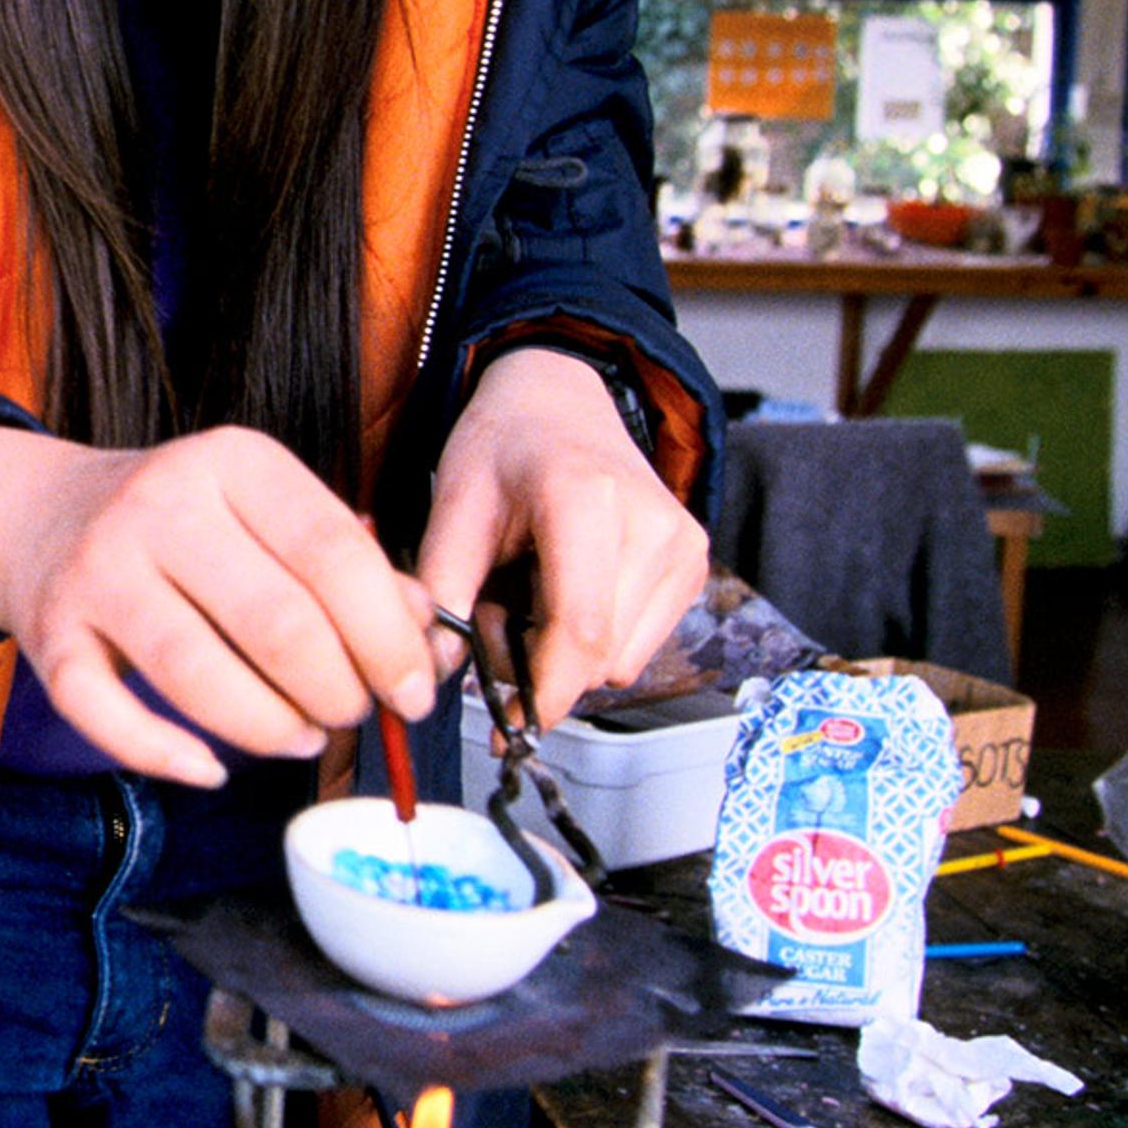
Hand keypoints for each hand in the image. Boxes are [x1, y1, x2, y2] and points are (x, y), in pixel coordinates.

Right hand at [0, 424, 436, 787]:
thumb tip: (426, 644)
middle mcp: (159, 505)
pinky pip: (107, 716)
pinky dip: (166, 755)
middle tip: (352, 714)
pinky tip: (210, 768)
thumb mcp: (265, 510)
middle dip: (337, 692)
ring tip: (299, 736)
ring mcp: (98, 570)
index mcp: (231, 461)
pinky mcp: (49, 635)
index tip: (416, 690)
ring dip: (269, 730)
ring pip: (198, 676)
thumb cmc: (181, 523)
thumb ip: (350, 567)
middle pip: (277, 623)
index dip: (389, 636)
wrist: (38, 512)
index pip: (333, 553)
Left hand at [416, 346, 706, 729]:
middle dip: (539, 665)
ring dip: (567, 656)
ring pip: (622, 663)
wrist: (562, 401)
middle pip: (599, 657)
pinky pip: (640, 647)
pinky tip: (568, 592)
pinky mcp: (694, 567)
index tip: (508, 726)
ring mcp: (683, 546)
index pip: (580, 628)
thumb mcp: (454, 504)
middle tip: (493, 615)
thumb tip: (433, 669)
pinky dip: (596, 641)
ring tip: (531, 595)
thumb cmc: (506, 446)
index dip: (545, 691)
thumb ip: (441, 588)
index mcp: (586, 498)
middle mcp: (652, 523)